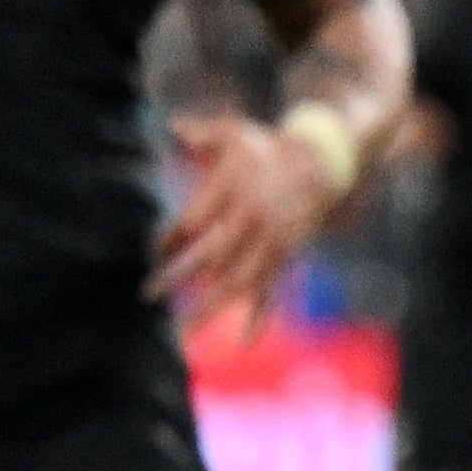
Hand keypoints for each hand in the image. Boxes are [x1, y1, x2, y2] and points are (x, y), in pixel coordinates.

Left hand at [151, 110, 341, 333]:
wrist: (323, 164)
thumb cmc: (271, 147)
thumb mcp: (236, 132)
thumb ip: (202, 132)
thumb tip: (173, 128)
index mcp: (233, 191)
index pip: (193, 221)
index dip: (171, 238)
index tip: (154, 251)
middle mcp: (251, 220)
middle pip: (210, 256)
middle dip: (178, 276)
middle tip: (149, 294)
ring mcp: (270, 242)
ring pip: (238, 280)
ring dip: (211, 306)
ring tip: (188, 328)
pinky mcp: (284, 256)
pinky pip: (269, 290)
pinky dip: (258, 318)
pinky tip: (242, 342)